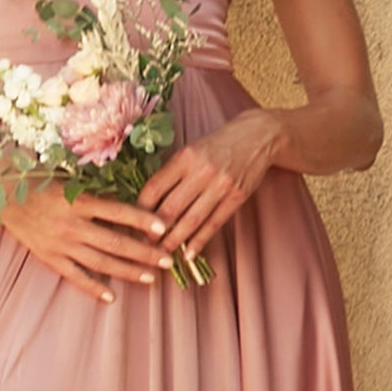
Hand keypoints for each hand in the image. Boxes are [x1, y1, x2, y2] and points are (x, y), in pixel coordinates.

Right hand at [1, 183, 175, 303]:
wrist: (3, 195)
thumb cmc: (40, 183)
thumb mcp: (69, 181)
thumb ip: (96, 194)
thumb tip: (129, 205)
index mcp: (78, 200)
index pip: (118, 212)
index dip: (142, 220)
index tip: (163, 228)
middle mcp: (72, 224)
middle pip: (115, 242)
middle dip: (145, 252)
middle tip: (168, 260)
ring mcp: (61, 244)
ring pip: (101, 262)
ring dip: (128, 271)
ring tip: (151, 278)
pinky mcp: (50, 258)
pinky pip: (75, 276)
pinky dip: (93, 288)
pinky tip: (111, 297)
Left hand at [137, 111, 283, 256]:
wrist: (259, 136)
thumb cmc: (219, 143)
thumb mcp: (192, 149)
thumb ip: (173, 171)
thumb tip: (150, 201)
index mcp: (185, 157)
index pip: (155, 187)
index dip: (141, 208)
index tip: (133, 222)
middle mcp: (202, 171)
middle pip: (170, 208)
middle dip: (154, 230)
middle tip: (144, 243)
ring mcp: (221, 185)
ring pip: (191, 220)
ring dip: (174, 241)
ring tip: (163, 254)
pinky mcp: (237, 197)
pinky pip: (214, 224)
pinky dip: (200, 241)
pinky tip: (189, 254)